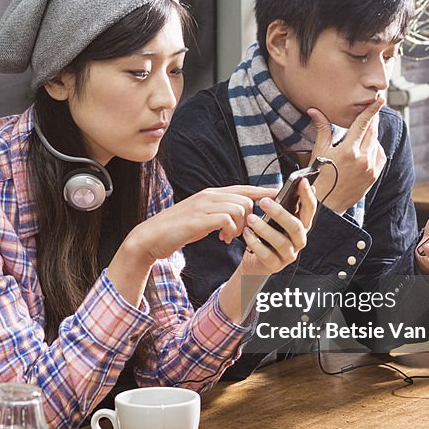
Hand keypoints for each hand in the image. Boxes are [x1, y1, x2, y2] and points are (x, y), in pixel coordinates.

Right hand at [125, 185, 277, 263]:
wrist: (151, 237)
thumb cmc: (177, 229)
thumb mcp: (202, 217)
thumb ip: (218, 212)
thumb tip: (237, 215)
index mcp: (210, 194)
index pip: (243, 188)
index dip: (262, 193)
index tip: (278, 197)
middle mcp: (208, 195)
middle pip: (245, 199)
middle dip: (249, 218)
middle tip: (238, 233)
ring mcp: (203, 206)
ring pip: (240, 208)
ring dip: (240, 226)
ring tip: (229, 237)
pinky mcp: (199, 219)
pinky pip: (227, 219)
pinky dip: (230, 231)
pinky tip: (222, 239)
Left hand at [238, 178, 316, 274]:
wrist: (255, 261)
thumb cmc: (266, 235)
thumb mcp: (274, 218)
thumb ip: (284, 203)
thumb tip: (296, 184)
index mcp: (301, 225)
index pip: (309, 210)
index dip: (307, 196)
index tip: (302, 182)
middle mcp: (299, 240)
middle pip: (296, 226)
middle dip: (280, 213)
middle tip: (264, 202)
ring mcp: (289, 255)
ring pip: (281, 241)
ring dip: (264, 228)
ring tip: (250, 218)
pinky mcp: (275, 266)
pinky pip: (267, 254)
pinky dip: (255, 243)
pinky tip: (246, 233)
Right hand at [306, 95, 386, 213]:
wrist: (327, 204)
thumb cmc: (319, 178)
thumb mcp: (319, 152)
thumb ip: (322, 129)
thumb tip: (314, 111)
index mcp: (348, 151)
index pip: (363, 124)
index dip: (372, 110)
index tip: (380, 99)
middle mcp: (363, 159)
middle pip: (372, 131)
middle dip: (372, 120)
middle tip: (371, 110)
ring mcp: (370, 168)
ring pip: (377, 143)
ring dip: (372, 134)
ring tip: (364, 131)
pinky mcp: (374, 175)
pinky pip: (380, 155)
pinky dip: (376, 148)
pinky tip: (367, 147)